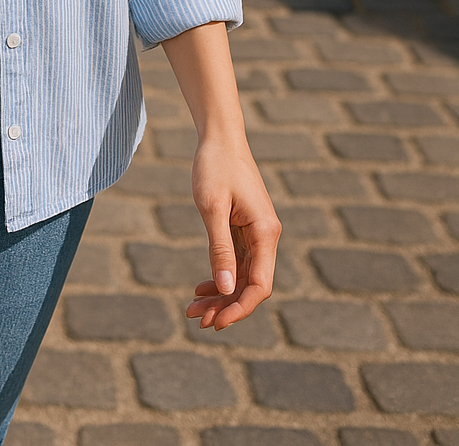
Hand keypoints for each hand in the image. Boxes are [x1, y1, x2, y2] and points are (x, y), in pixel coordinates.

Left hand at [186, 135, 280, 330]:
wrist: (219, 136)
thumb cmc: (214, 166)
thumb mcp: (212, 207)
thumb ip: (219, 248)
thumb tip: (225, 289)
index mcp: (265, 232)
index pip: (259, 285)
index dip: (240, 308)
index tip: (216, 323)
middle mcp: (265, 235)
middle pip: (250, 285)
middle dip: (225, 306)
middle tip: (195, 319)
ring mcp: (256, 232)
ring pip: (242, 275)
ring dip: (220, 294)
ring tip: (193, 308)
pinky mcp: (244, 228)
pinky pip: (236, 261)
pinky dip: (220, 276)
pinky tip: (202, 287)